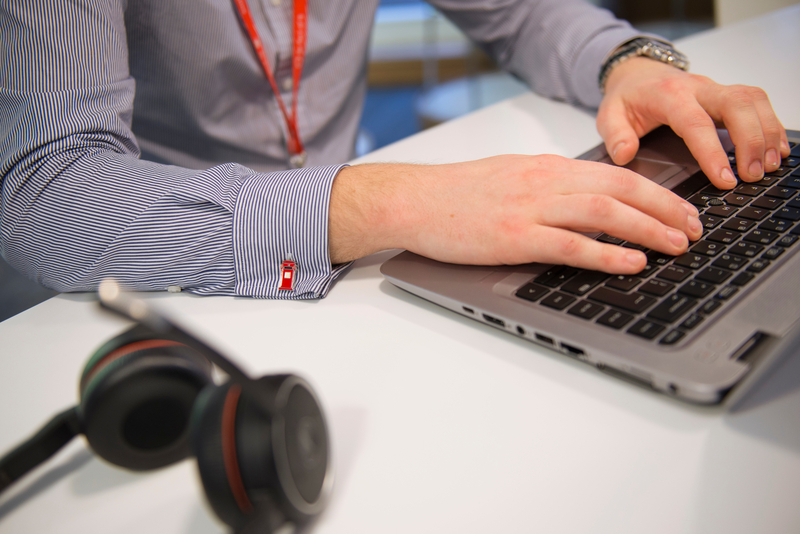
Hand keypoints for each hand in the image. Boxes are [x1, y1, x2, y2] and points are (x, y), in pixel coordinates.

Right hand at [329, 155, 702, 272]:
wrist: (413, 200)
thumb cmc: (456, 193)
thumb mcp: (510, 177)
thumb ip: (548, 187)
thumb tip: (583, 201)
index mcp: (546, 167)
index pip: (614, 173)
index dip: (655, 191)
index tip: (679, 208)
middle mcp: (544, 181)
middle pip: (620, 188)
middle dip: (665, 209)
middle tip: (694, 228)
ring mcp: (530, 208)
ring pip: (604, 212)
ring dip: (647, 229)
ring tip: (677, 245)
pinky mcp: (514, 236)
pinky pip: (571, 245)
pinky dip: (606, 253)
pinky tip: (630, 263)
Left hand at [598, 57, 789, 188]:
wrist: (637, 74)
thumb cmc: (627, 97)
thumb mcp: (608, 115)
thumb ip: (615, 135)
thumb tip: (625, 156)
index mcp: (669, 95)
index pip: (696, 123)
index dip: (713, 152)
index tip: (725, 179)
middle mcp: (698, 88)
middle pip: (737, 105)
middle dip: (751, 140)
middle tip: (753, 175)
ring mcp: (715, 89)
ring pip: (753, 101)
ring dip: (766, 133)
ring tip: (769, 166)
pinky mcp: (726, 95)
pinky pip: (757, 103)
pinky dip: (770, 125)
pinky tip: (776, 150)